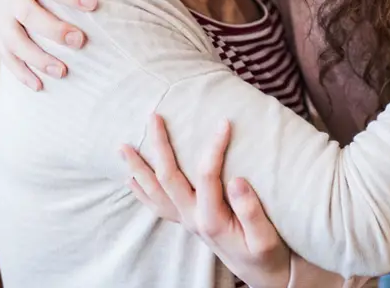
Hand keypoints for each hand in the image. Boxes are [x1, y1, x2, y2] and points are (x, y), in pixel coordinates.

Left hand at [121, 115, 291, 287]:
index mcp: (212, 219)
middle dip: (159, 146)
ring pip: (154, 192)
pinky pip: (157, 205)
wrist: (261, 274)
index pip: (206, 176)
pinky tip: (132, 179)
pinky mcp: (188, 222)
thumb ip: (251, 211)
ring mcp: (186, 221)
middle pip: (168, 178)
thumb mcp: (266, 238)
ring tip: (123, 147)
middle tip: (154, 117)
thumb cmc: (267, 254)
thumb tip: (236, 180)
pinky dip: (142, 191)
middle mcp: (192, 219)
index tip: (224, 122)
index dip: (213, 148)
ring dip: (138, 169)